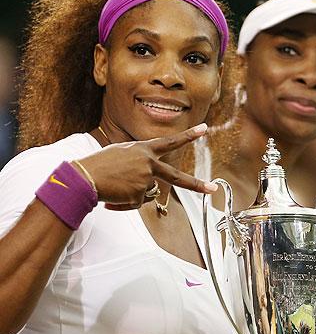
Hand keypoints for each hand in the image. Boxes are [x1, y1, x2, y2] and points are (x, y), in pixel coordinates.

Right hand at [73, 124, 215, 209]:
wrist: (84, 177)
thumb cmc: (99, 165)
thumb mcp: (120, 153)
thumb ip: (139, 161)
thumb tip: (151, 183)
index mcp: (144, 150)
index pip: (170, 142)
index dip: (188, 135)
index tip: (204, 129)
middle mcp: (148, 164)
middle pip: (177, 178)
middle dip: (197, 184)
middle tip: (213, 188)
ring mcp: (145, 180)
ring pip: (150, 193)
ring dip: (135, 194)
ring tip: (117, 187)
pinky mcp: (138, 195)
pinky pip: (136, 204)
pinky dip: (125, 204)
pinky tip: (113, 197)